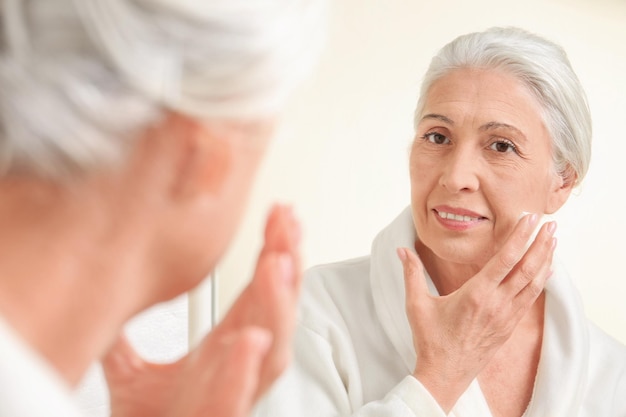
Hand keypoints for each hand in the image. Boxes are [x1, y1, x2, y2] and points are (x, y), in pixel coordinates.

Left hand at [102, 204, 301, 416]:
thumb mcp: (134, 369)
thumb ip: (125, 334)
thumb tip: (107, 295)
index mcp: (229, 343)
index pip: (262, 290)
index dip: (276, 251)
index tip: (281, 215)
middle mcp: (241, 363)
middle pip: (277, 308)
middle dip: (287, 263)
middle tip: (289, 223)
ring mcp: (235, 391)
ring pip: (273, 350)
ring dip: (279, 306)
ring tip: (278, 264)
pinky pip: (236, 398)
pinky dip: (244, 370)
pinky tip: (251, 339)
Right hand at [397, 214, 555, 411]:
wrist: (445, 375)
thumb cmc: (431, 340)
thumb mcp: (417, 304)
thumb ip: (411, 273)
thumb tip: (401, 250)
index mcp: (476, 295)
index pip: (505, 260)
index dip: (520, 237)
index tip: (530, 219)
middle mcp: (497, 304)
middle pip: (527, 269)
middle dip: (540, 244)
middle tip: (550, 224)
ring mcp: (506, 317)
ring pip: (534, 284)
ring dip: (545, 260)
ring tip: (553, 241)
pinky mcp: (509, 327)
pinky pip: (530, 299)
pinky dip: (540, 282)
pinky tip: (545, 271)